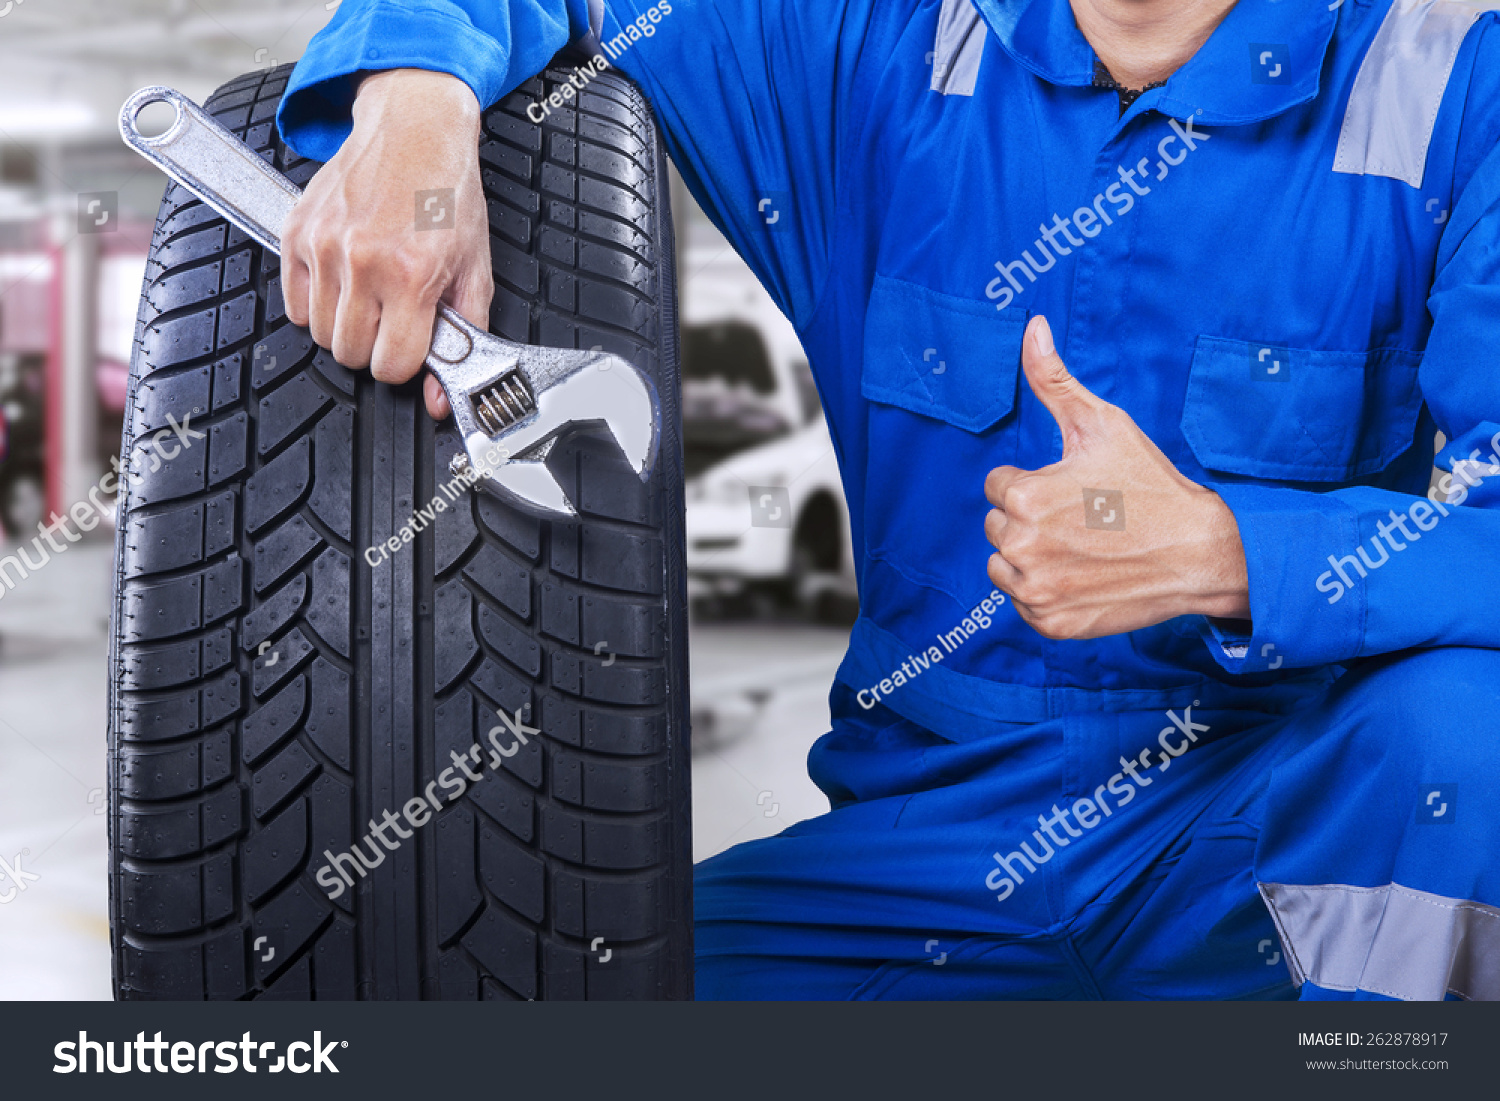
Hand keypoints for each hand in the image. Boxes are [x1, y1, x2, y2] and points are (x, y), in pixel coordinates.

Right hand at [280, 69, 493, 419]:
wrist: (414, 127)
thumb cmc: (447, 192)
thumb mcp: (475, 266)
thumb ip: (464, 334)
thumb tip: (441, 397)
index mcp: (412, 274)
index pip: (389, 365)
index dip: (404, 364)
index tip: (411, 346)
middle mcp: (363, 262)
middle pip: (349, 354)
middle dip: (374, 346)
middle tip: (393, 317)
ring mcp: (323, 246)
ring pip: (319, 333)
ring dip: (345, 325)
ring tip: (371, 294)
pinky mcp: (296, 232)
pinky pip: (294, 303)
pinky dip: (316, 303)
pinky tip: (344, 280)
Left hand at [984, 315, 1250, 639]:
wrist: (1201, 552)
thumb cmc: (1150, 484)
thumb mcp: (1101, 423)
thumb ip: (1052, 379)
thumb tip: (1032, 326)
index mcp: (1024, 495)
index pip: (999, 485)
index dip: (1037, 481)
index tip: (1076, 490)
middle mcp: (1020, 546)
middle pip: (999, 525)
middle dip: (1032, 518)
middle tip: (1084, 518)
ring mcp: (1034, 590)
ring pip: (1003, 565)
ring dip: (1031, 556)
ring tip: (1081, 546)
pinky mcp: (1050, 623)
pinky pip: (1023, 604)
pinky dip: (1046, 592)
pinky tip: (1084, 575)